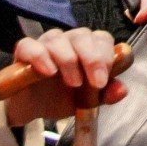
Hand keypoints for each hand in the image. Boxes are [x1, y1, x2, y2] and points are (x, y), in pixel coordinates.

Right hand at [0, 28, 127, 125]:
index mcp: (88, 47)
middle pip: (83, 35)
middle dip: (92, 58)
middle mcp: (69, 40)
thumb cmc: (62, 97)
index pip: (103, 39)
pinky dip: (40, 56)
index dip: (107, 56)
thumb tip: (122, 90)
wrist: (32, 109)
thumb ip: (106, 94)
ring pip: (59, 39)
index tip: (104, 81)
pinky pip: (30, 45)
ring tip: (73, 83)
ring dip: (69, 60)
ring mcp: (46, 43)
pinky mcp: (24, 50)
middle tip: (95, 83)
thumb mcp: (87, 101)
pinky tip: (48, 72)